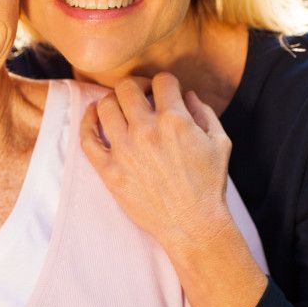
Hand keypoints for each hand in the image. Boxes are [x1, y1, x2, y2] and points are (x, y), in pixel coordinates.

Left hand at [80, 73, 232, 251]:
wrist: (193, 225)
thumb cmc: (209, 185)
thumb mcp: (220, 142)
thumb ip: (204, 111)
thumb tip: (187, 94)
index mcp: (175, 120)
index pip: (161, 80)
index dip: (165, 83)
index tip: (164, 93)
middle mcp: (146, 131)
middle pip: (127, 87)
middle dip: (136, 86)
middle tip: (141, 96)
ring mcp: (124, 151)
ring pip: (105, 106)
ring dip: (113, 101)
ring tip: (120, 107)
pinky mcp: (109, 171)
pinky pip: (87, 138)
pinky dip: (87, 121)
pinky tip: (93, 115)